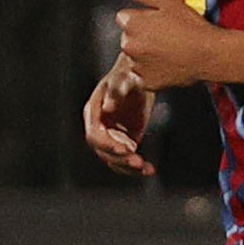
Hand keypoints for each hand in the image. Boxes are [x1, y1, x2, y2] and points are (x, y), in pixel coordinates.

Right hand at [82, 57, 152, 174]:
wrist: (141, 78)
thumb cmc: (129, 75)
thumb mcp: (124, 80)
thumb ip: (116, 92)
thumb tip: (107, 107)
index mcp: (93, 113)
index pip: (95, 136)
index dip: (108, 145)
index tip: (126, 149)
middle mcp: (98, 127)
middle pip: (104, 151)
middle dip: (120, 159)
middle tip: (138, 161)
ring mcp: (110, 136)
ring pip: (114, 160)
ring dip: (128, 167)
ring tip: (145, 167)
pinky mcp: (123, 142)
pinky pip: (126, 160)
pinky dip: (137, 168)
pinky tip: (150, 170)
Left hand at [112, 0, 231, 90]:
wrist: (210, 54)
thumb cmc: (192, 27)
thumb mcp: (168, 2)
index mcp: (132, 24)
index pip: (125, 17)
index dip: (142, 18)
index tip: (157, 21)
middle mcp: (129, 46)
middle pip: (129, 37)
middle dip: (142, 35)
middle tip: (166, 35)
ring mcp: (137, 66)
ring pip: (136, 56)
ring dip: (146, 54)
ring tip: (169, 50)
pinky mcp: (147, 82)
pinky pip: (145, 75)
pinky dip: (153, 71)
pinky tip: (169, 64)